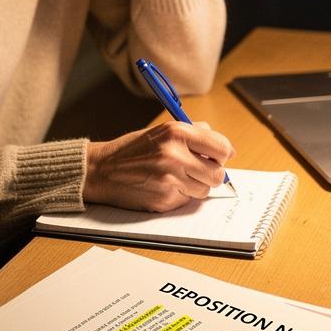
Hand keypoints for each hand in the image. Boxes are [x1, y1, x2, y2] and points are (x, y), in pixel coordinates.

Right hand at [84, 120, 233, 211]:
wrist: (101, 170)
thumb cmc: (132, 150)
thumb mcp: (163, 130)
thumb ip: (195, 133)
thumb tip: (228, 148)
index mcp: (177, 133)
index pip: (222, 148)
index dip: (223, 154)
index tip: (217, 157)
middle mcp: (175, 155)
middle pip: (218, 174)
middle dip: (210, 174)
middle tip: (196, 170)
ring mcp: (170, 179)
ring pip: (204, 190)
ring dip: (195, 186)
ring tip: (175, 177)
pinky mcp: (164, 199)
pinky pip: (187, 200)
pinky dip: (180, 196)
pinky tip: (163, 187)